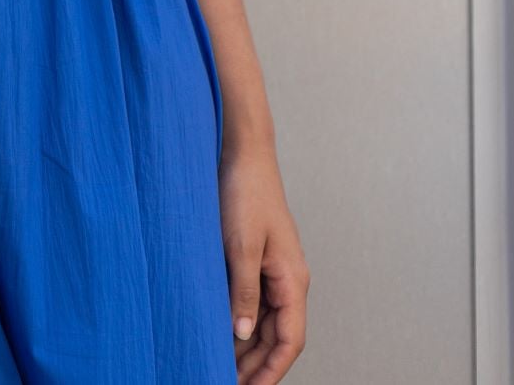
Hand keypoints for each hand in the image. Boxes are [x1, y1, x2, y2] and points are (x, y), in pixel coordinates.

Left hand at [219, 133, 308, 379]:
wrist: (243, 152)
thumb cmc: (245, 193)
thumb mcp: (241, 246)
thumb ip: (244, 292)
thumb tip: (244, 334)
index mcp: (293, 280)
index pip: (290, 340)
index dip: (273, 370)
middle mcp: (288, 280)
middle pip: (278, 336)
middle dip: (256, 365)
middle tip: (226, 381)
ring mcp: (274, 270)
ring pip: (265, 322)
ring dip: (247, 346)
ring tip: (220, 365)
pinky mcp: (258, 259)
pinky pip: (254, 302)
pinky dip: (240, 321)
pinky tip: (220, 331)